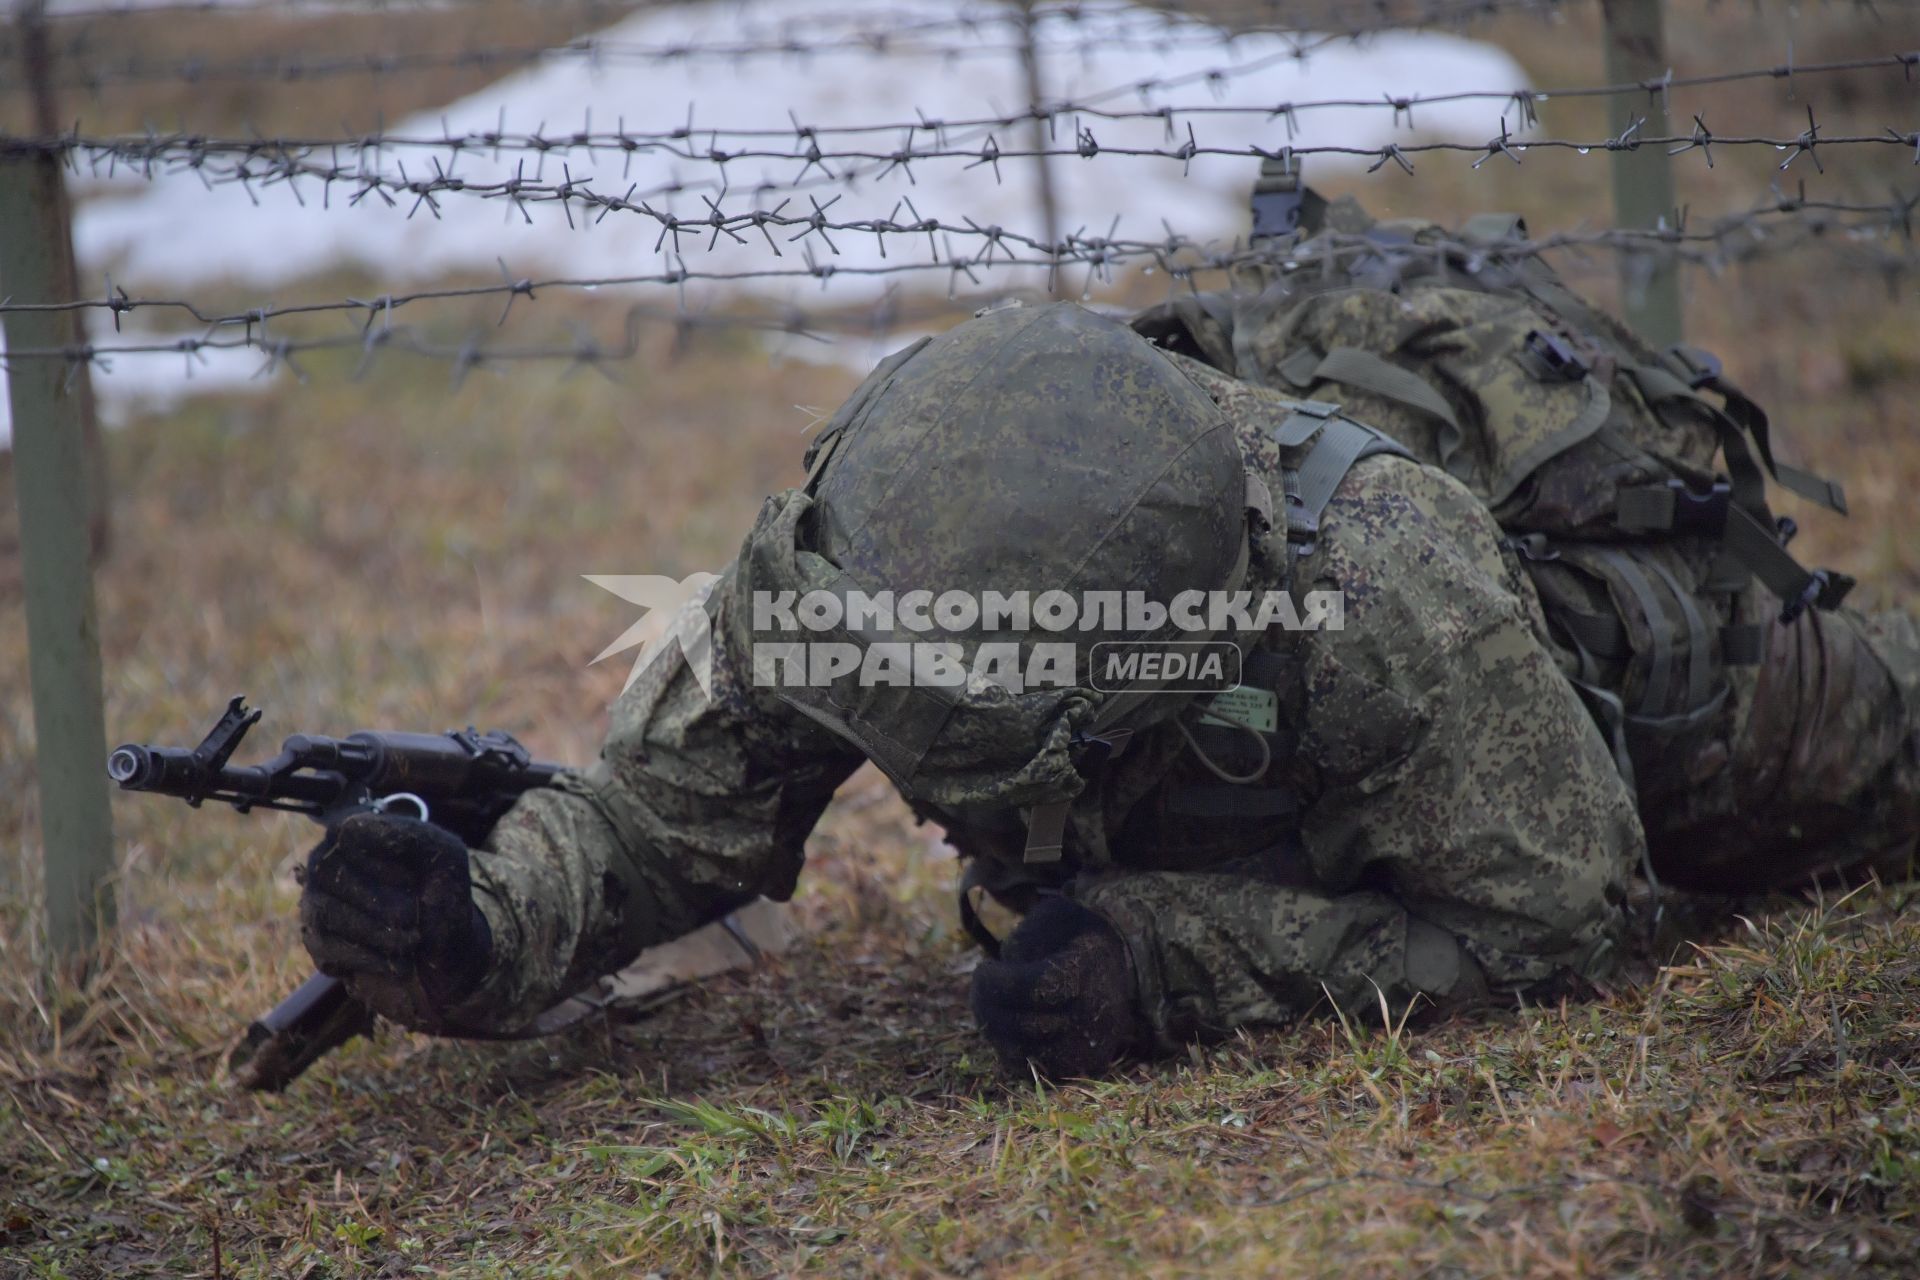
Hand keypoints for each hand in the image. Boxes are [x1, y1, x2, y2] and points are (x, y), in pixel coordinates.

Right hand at [299, 812, 492, 1027]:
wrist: (448, 949)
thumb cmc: (443, 894)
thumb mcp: (444, 856)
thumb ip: (408, 835)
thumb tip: (351, 828)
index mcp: (357, 834)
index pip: (346, 835)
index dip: (380, 861)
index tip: (412, 880)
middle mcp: (328, 864)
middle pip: (328, 874)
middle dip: (377, 901)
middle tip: (412, 916)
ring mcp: (318, 903)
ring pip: (325, 913)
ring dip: (375, 931)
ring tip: (412, 941)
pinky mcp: (319, 942)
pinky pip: (326, 949)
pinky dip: (366, 958)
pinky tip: (397, 963)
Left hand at [969, 896, 1142, 1077]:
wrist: (1117, 961)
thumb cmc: (1074, 934)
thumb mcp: (1054, 914)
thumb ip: (1027, 934)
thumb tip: (1008, 969)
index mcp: (1089, 970)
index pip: (1036, 988)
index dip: (998, 982)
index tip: (983, 968)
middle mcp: (1095, 1013)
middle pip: (1026, 1025)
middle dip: (987, 1006)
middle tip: (979, 988)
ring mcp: (1092, 1045)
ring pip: (1025, 1053)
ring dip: (994, 1029)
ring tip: (988, 1004)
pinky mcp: (1085, 1065)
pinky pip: (1034, 1070)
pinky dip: (1009, 1049)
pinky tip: (1004, 1025)